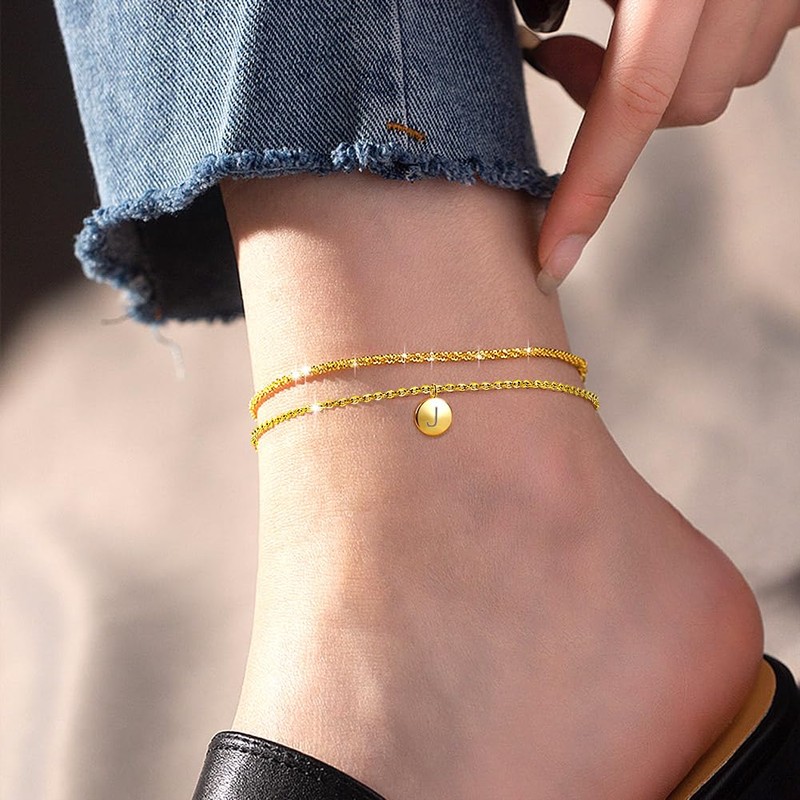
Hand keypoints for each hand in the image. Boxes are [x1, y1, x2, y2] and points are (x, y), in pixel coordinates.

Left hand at [520, 0, 799, 292]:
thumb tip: (544, 44)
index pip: (632, 101)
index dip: (588, 190)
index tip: (551, 261)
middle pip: (689, 105)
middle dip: (617, 109)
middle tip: (561, 59)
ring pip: (730, 76)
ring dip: (669, 72)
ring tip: (615, 18)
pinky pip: (761, 37)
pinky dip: (711, 42)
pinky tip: (679, 9)